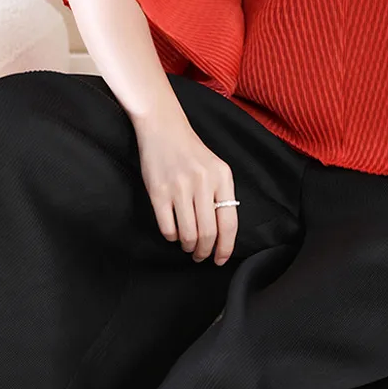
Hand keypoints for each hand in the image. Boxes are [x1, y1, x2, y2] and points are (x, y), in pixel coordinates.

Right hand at [131, 107, 237, 264]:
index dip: (226, 247)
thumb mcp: (216, 168)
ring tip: (188, 246)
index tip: (221, 259)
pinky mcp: (158, 192)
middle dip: (205, 251)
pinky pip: (168, 228)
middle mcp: (203, 183)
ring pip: (188, 234)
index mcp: (222, 177)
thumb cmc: (191, 152)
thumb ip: (221, 195)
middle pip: (208, 233)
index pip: (229, 223)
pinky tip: (174, 233)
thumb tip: (222, 234)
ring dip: (188, 247)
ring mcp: (180, 188)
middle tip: (201, 256)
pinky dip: (172, 237)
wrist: (164, 129)